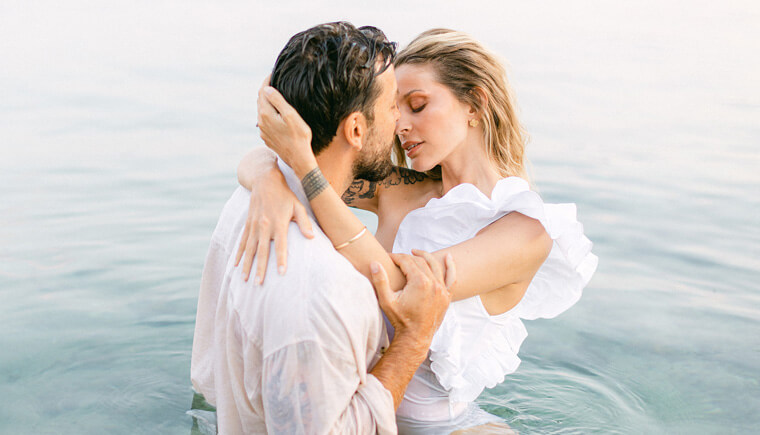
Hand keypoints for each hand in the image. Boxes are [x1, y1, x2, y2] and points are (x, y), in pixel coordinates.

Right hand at [235, 168, 313, 283]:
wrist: (265, 181)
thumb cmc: (285, 195)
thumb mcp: (298, 206)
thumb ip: (304, 222)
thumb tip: (311, 238)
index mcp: (278, 223)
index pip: (281, 245)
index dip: (281, 259)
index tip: (281, 273)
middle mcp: (264, 226)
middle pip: (261, 251)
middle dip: (259, 268)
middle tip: (258, 284)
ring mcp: (254, 226)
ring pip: (249, 249)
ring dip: (246, 265)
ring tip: (244, 280)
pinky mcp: (247, 224)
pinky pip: (242, 242)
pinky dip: (238, 254)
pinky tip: (235, 265)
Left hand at [257, 78, 315, 175]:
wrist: (298, 159)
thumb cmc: (299, 136)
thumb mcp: (291, 115)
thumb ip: (277, 101)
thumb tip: (266, 88)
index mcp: (266, 114)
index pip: (262, 92)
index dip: (267, 80)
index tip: (273, 73)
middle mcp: (261, 122)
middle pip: (260, 101)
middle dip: (266, 90)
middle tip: (274, 81)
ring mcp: (263, 131)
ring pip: (262, 112)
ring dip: (267, 103)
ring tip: (276, 96)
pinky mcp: (267, 138)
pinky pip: (265, 122)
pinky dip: (269, 114)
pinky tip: (276, 114)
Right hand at [370, 251, 454, 346]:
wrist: (415, 338)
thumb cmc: (400, 320)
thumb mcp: (387, 301)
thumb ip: (380, 281)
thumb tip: (375, 263)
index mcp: (419, 282)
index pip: (407, 261)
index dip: (396, 257)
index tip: (388, 257)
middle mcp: (433, 283)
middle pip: (420, 262)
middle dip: (407, 257)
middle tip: (397, 259)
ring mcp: (442, 290)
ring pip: (434, 266)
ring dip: (425, 256)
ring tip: (415, 252)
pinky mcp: (446, 296)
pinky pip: (451, 278)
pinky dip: (451, 266)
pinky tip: (448, 257)